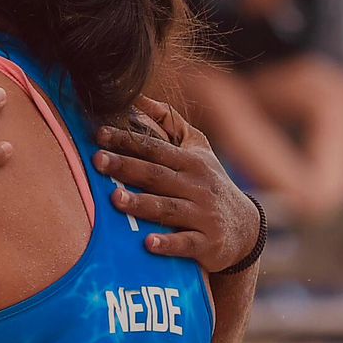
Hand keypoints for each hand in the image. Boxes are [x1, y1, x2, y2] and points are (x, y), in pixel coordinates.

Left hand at [94, 96, 258, 272]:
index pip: (155, 148)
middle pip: (157, 175)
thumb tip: (139, 99)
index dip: (127, 140)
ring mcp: (204, 215)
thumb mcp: (198, 150)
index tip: (100, 135)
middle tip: (97, 161)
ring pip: (169, 208)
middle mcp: (197, 186)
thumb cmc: (209, 182)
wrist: (245, 227)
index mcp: (191, 162)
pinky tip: (148, 244)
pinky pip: (186, 243)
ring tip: (115, 199)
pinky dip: (168, 243)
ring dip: (142, 204)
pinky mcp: (208, 242)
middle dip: (126, 167)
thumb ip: (170, 123)